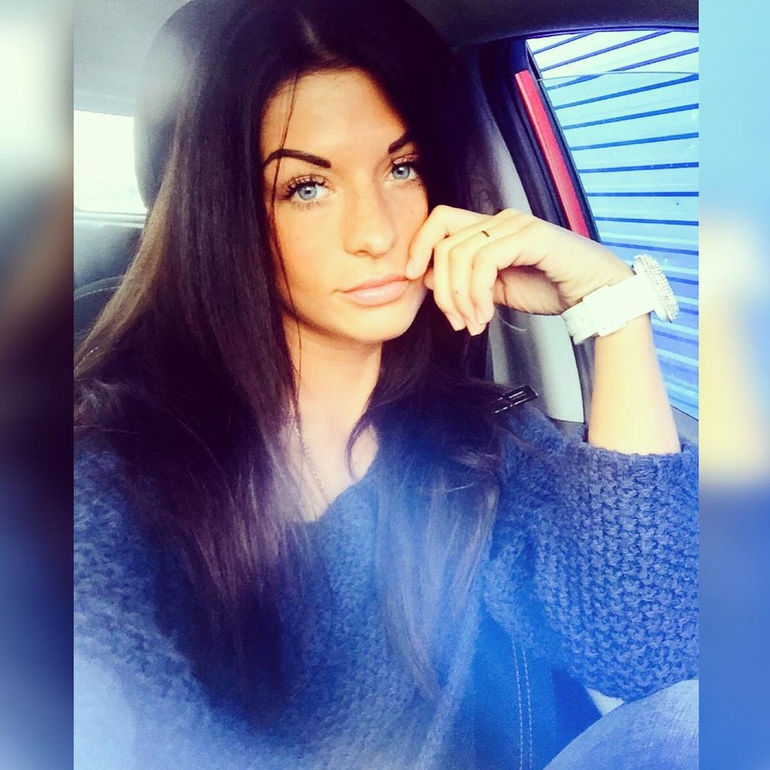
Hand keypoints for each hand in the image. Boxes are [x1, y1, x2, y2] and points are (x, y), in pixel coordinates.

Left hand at [405, 205, 632, 334]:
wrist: (595, 293)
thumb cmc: (550, 288)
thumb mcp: (496, 289)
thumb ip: (466, 280)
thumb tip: (425, 277)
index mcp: (489, 227)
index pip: (439, 220)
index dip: (419, 246)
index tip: (410, 277)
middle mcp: (500, 219)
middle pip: (444, 244)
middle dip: (442, 290)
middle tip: (456, 321)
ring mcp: (515, 224)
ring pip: (460, 255)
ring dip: (460, 298)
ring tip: (474, 322)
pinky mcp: (529, 236)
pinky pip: (484, 262)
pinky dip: (477, 294)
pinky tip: (486, 315)